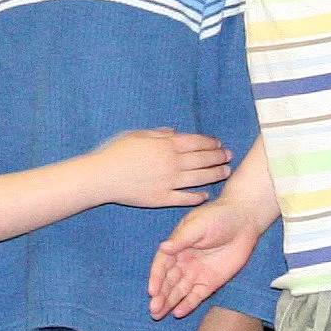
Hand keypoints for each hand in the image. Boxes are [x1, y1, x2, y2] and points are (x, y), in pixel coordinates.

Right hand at [95, 128, 230, 207]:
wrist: (102, 177)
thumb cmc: (116, 152)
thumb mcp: (137, 135)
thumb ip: (158, 133)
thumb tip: (175, 132)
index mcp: (165, 145)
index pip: (196, 142)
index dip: (210, 142)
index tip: (218, 143)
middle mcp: (172, 163)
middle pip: (202, 159)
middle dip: (218, 157)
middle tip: (228, 156)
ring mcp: (168, 182)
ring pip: (198, 178)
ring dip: (214, 175)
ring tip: (225, 172)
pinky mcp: (162, 198)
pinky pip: (184, 198)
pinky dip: (197, 196)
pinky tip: (205, 195)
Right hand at [150, 198, 262, 319]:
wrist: (244, 221)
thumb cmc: (217, 217)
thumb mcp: (197, 225)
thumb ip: (181, 239)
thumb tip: (163, 248)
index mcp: (176, 247)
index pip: (162, 265)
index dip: (156, 278)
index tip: (152, 291)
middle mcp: (183, 262)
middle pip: (168, 282)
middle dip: (160, 296)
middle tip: (152, 309)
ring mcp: (196, 273)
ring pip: (179, 291)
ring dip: (169, 303)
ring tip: (157, 315)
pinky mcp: (211, 282)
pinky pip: (197, 296)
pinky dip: (187, 304)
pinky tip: (178, 313)